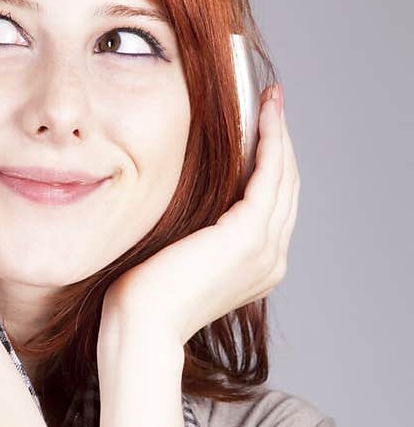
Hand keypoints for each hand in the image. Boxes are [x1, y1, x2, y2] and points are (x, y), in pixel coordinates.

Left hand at [101, 86, 299, 346]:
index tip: (263, 126)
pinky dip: (269, 142)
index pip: (273, 205)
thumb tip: (190, 193)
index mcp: (256, 267)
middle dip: (281, 141)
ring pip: (283, 177)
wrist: (140, 325)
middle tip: (272, 102)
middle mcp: (270, 260)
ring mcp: (265, 250)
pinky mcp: (249, 236)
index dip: (272, 162)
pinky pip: (270, 176)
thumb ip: (197, 228)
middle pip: (287, 187)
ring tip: (271, 101)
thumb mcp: (178, 253)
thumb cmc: (144, 296)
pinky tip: (262, 117)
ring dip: (279, 134)